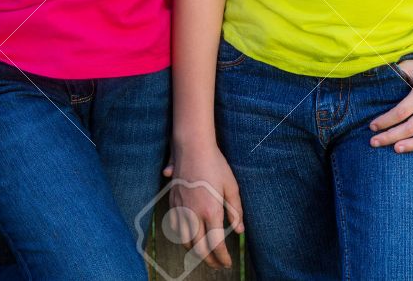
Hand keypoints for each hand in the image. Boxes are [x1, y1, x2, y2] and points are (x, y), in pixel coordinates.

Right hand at [166, 140, 244, 268]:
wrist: (192, 148)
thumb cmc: (215, 165)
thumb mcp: (231, 186)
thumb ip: (236, 211)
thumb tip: (239, 231)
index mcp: (211, 211)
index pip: (216, 244)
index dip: (222, 258)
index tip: (228, 263)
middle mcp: (194, 214)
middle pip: (199, 249)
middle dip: (210, 261)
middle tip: (218, 265)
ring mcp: (181, 209)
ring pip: (185, 241)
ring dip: (195, 252)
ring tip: (205, 255)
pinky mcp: (173, 203)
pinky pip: (176, 228)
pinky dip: (183, 238)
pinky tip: (190, 238)